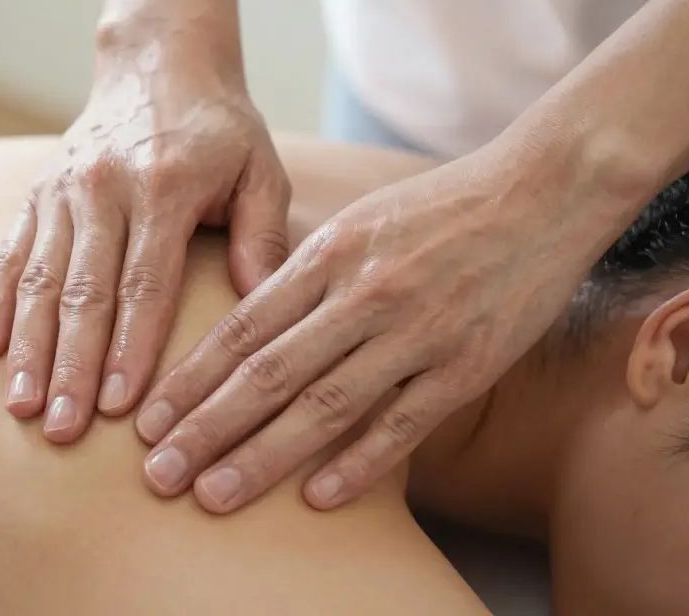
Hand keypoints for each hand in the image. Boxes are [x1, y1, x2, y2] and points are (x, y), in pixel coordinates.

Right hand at [0, 60, 291, 444]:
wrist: (158, 64)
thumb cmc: (219, 130)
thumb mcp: (260, 170)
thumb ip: (264, 236)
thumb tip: (264, 307)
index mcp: (166, 185)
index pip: (145, 282)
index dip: (130, 346)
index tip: (118, 405)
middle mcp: (106, 187)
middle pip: (85, 291)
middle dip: (71, 365)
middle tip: (62, 428)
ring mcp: (64, 189)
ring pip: (41, 279)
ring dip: (29, 346)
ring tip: (21, 404)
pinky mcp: (38, 191)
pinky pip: (12, 253)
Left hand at [133, 144, 607, 512]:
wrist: (542, 191)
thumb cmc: (438, 209)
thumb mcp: (357, 223)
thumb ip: (302, 273)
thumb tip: (245, 323)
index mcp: (327, 256)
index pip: (242, 328)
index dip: (190, 378)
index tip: (147, 421)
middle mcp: (362, 295)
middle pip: (268, 373)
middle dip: (205, 427)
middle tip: (158, 475)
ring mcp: (415, 332)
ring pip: (325, 404)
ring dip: (263, 455)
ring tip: (213, 494)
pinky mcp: (466, 365)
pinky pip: (403, 424)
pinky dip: (358, 463)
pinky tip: (315, 497)